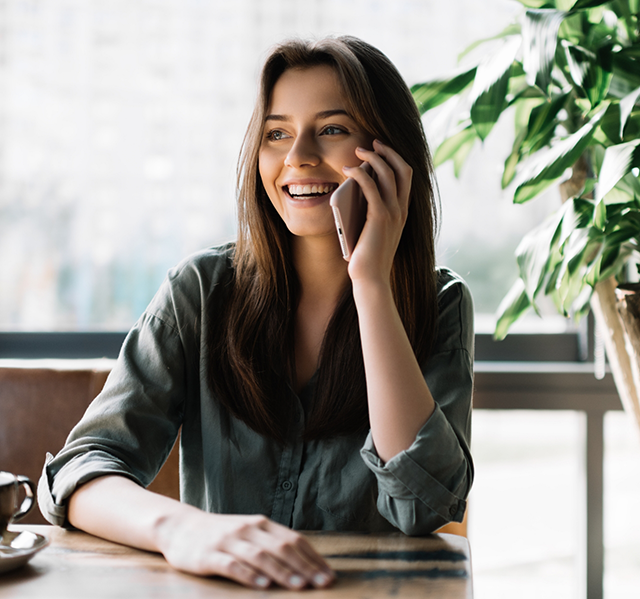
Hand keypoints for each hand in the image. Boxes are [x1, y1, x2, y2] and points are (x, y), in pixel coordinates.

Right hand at [155, 509, 334, 589]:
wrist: (181, 527)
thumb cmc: (223, 535)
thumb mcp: (249, 533)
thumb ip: (272, 544)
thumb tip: (305, 564)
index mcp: (261, 524)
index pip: (293, 540)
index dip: (313, 558)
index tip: (329, 576)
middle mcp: (248, 529)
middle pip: (281, 547)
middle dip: (305, 566)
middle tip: (323, 584)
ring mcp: (228, 541)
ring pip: (260, 556)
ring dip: (282, 571)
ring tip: (299, 585)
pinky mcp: (210, 555)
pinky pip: (232, 565)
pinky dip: (249, 575)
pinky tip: (262, 585)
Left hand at [342, 139, 411, 286]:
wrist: (371, 278)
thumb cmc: (367, 257)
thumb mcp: (372, 229)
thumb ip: (370, 210)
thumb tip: (355, 188)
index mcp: (402, 212)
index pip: (406, 176)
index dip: (395, 158)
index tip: (380, 149)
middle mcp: (402, 210)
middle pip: (402, 169)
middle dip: (387, 151)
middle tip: (371, 143)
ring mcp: (393, 213)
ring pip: (388, 173)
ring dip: (373, 157)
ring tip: (358, 151)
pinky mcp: (380, 217)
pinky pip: (371, 186)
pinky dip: (360, 173)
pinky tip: (348, 170)